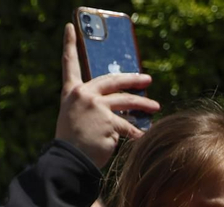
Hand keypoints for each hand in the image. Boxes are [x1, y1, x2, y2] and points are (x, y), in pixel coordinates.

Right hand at [56, 22, 159, 167]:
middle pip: (112, 80)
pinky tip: (143, 136)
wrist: (69, 161)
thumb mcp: (75, 117)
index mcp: (72, 92)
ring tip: (155, 107)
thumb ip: (91, 105)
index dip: (68, 45)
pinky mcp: (108, 122)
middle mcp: (83, 95)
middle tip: (147, 79)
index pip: (69, 64)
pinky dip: (136, 133)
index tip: (70, 27)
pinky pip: (128, 127)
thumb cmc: (73, 143)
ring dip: (143, 105)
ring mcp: (96, 107)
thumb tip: (119, 104)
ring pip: (126, 102)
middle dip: (133, 79)